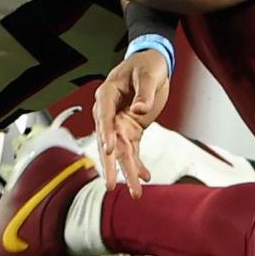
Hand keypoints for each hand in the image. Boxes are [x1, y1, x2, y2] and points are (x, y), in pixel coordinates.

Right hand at [92, 48, 169, 194]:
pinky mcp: (130, 129)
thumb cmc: (146, 64)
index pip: (103, 117)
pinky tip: (145, 177)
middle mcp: (108, 113)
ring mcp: (118, 123)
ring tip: (134, 192)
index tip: (108, 150)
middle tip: (111, 185)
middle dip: (111, 165)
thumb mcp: (148, 74)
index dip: (105, 134)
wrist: (151, 63)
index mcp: (106, 95)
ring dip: (126, 172)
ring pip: (119, 152)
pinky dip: (138, 164)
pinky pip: (132, 150)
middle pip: (108, 142)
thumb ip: (144, 92)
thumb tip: (139, 110)